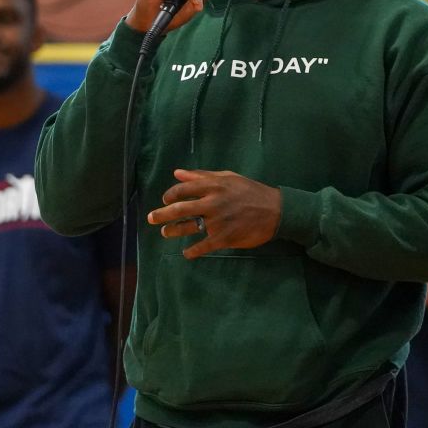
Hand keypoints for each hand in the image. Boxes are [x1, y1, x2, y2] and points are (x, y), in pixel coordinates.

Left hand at [147, 169, 281, 259]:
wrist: (276, 210)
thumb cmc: (251, 191)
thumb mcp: (228, 178)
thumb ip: (202, 176)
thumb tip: (177, 173)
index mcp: (213, 185)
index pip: (182, 189)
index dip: (169, 195)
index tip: (165, 200)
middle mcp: (213, 202)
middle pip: (179, 208)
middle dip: (161, 214)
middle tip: (151, 218)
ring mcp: (218, 221)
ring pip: (187, 227)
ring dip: (173, 231)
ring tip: (165, 232)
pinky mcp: (224, 237)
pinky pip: (202, 246)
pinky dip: (192, 251)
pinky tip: (187, 253)